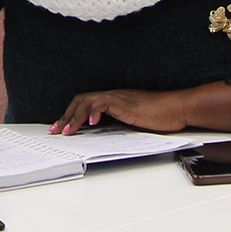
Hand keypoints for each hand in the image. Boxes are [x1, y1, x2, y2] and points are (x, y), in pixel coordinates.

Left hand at [52, 88, 190, 134]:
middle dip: (66, 116)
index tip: (60, 128)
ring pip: (88, 100)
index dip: (70, 115)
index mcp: (112, 101)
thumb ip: (116, 124)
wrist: (175, 108)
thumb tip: (99, 135)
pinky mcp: (126, 103)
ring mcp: (118, 98)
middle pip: (81, 100)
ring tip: (67, 131)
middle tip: (55, 131)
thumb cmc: (158, 116)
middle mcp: (112, 96)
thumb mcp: (131, 122)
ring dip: (75, 117)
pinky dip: (95, 112)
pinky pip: (105, 102)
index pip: (84, 103)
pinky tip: (91, 123)